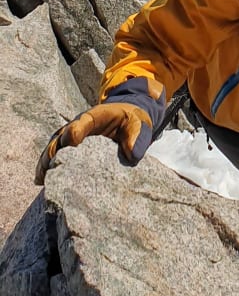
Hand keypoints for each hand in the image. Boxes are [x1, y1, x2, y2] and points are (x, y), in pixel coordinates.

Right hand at [35, 76, 165, 184]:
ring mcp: (73, 135)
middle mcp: (80, 124)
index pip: (85, 120)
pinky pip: (56, 154)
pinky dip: (47, 165)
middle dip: (55, 148)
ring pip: (55, 145)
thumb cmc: (132, 120)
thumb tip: (132, 155)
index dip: (77, 128)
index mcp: (98, 115)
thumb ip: (137, 137)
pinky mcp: (71, 147)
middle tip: (49, 164)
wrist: (128, 119)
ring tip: (41, 177)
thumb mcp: (139, 124)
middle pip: (63, 134)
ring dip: (47, 160)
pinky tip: (41, 180)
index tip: (71, 139)